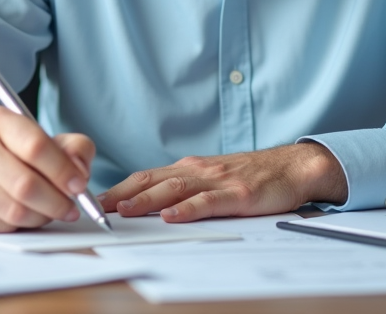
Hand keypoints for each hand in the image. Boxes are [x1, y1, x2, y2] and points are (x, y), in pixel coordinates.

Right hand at [0, 107, 95, 232]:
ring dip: (41, 217)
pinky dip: (19, 227)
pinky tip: (23, 216)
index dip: (63, 171)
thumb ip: (76, 149)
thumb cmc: (17, 157)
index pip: (36, 146)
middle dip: (57, 202)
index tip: (79, 186)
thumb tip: (80, 171)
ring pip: (15, 210)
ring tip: (48, 212)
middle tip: (70, 208)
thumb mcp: (49, 142)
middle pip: (26, 184)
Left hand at [98, 142, 346, 222]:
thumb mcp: (211, 180)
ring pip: (175, 189)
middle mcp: (198, 171)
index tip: (95, 201)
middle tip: (98, 207)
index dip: (120, 188)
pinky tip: (172, 216)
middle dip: (123, 194)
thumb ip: (184, 189)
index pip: (146, 177)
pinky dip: (187, 209)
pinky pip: (208, 202)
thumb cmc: (249, 177)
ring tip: (124, 210)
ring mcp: (217, 181)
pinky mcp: (237, 194)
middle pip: (153, 181)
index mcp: (189, 169)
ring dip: (146, 200)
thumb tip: (149, 206)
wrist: (290, 168)